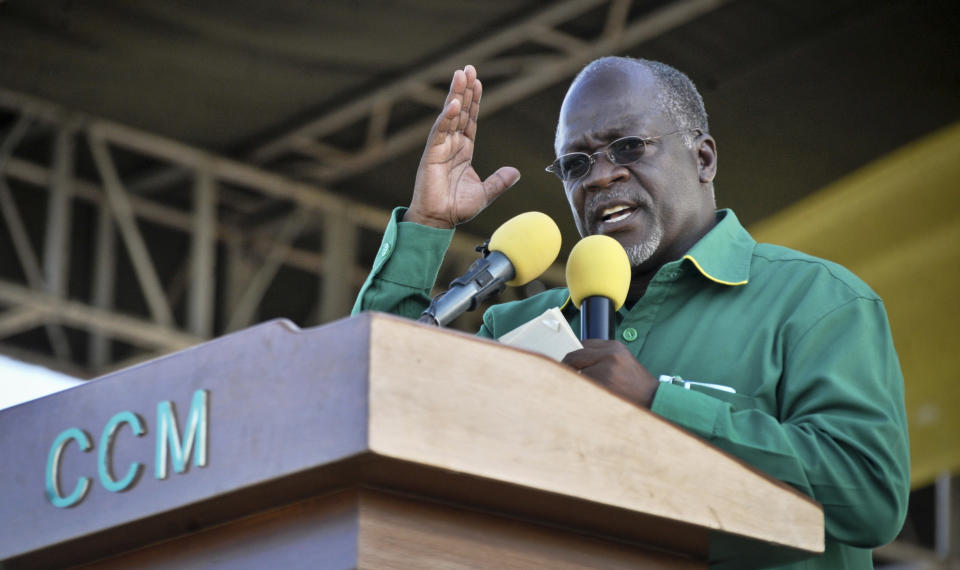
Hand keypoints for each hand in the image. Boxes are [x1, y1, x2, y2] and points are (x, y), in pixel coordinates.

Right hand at [404, 65, 520, 228]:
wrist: (438, 221)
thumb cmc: (456, 208)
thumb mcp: (485, 193)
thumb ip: (499, 181)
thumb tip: (516, 172)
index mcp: (463, 150)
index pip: (470, 120)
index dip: (474, 101)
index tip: (478, 82)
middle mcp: (451, 145)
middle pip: (460, 112)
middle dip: (464, 90)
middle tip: (469, 67)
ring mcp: (440, 148)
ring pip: (449, 116)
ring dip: (455, 95)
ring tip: (460, 74)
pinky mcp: (431, 155)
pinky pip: (439, 132)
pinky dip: (446, 118)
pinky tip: (453, 104)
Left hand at [562, 340, 659, 407]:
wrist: (653, 398)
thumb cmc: (635, 383)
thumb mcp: (621, 361)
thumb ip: (601, 356)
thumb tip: (575, 359)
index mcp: (614, 346)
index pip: (583, 345)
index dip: (574, 355)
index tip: (567, 363)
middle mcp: (610, 354)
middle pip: (575, 356)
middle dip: (567, 366)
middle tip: (562, 376)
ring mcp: (606, 368)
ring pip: (576, 371)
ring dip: (574, 380)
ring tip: (579, 388)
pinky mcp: (604, 383)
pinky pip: (582, 385)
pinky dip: (580, 390)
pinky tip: (586, 395)